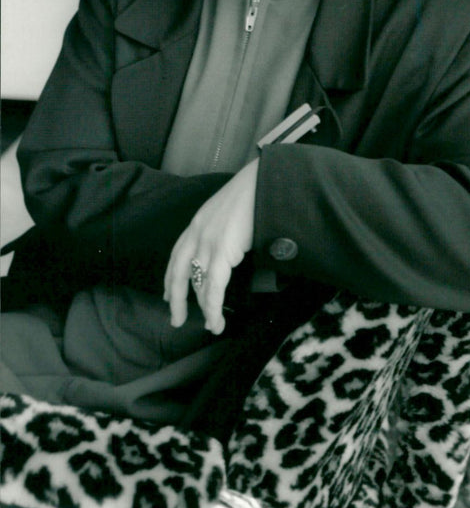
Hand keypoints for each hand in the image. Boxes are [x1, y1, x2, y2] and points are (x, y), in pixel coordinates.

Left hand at [164, 158, 257, 333]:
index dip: (171, 277)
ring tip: (212, 326)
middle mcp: (197, 233)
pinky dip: (213, 307)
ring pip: (198, 285)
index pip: (177, 255)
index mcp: (198, 222)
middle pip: (179, 272)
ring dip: (205, 309)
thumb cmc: (256, 192)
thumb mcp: (230, 210)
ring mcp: (208, 242)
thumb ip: (224, 228)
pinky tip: (216, 319)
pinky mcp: (222, 252)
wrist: (264, 181)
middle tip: (176, 319)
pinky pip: (213, 287)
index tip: (167, 294)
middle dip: (176, 299)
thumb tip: (232, 246)